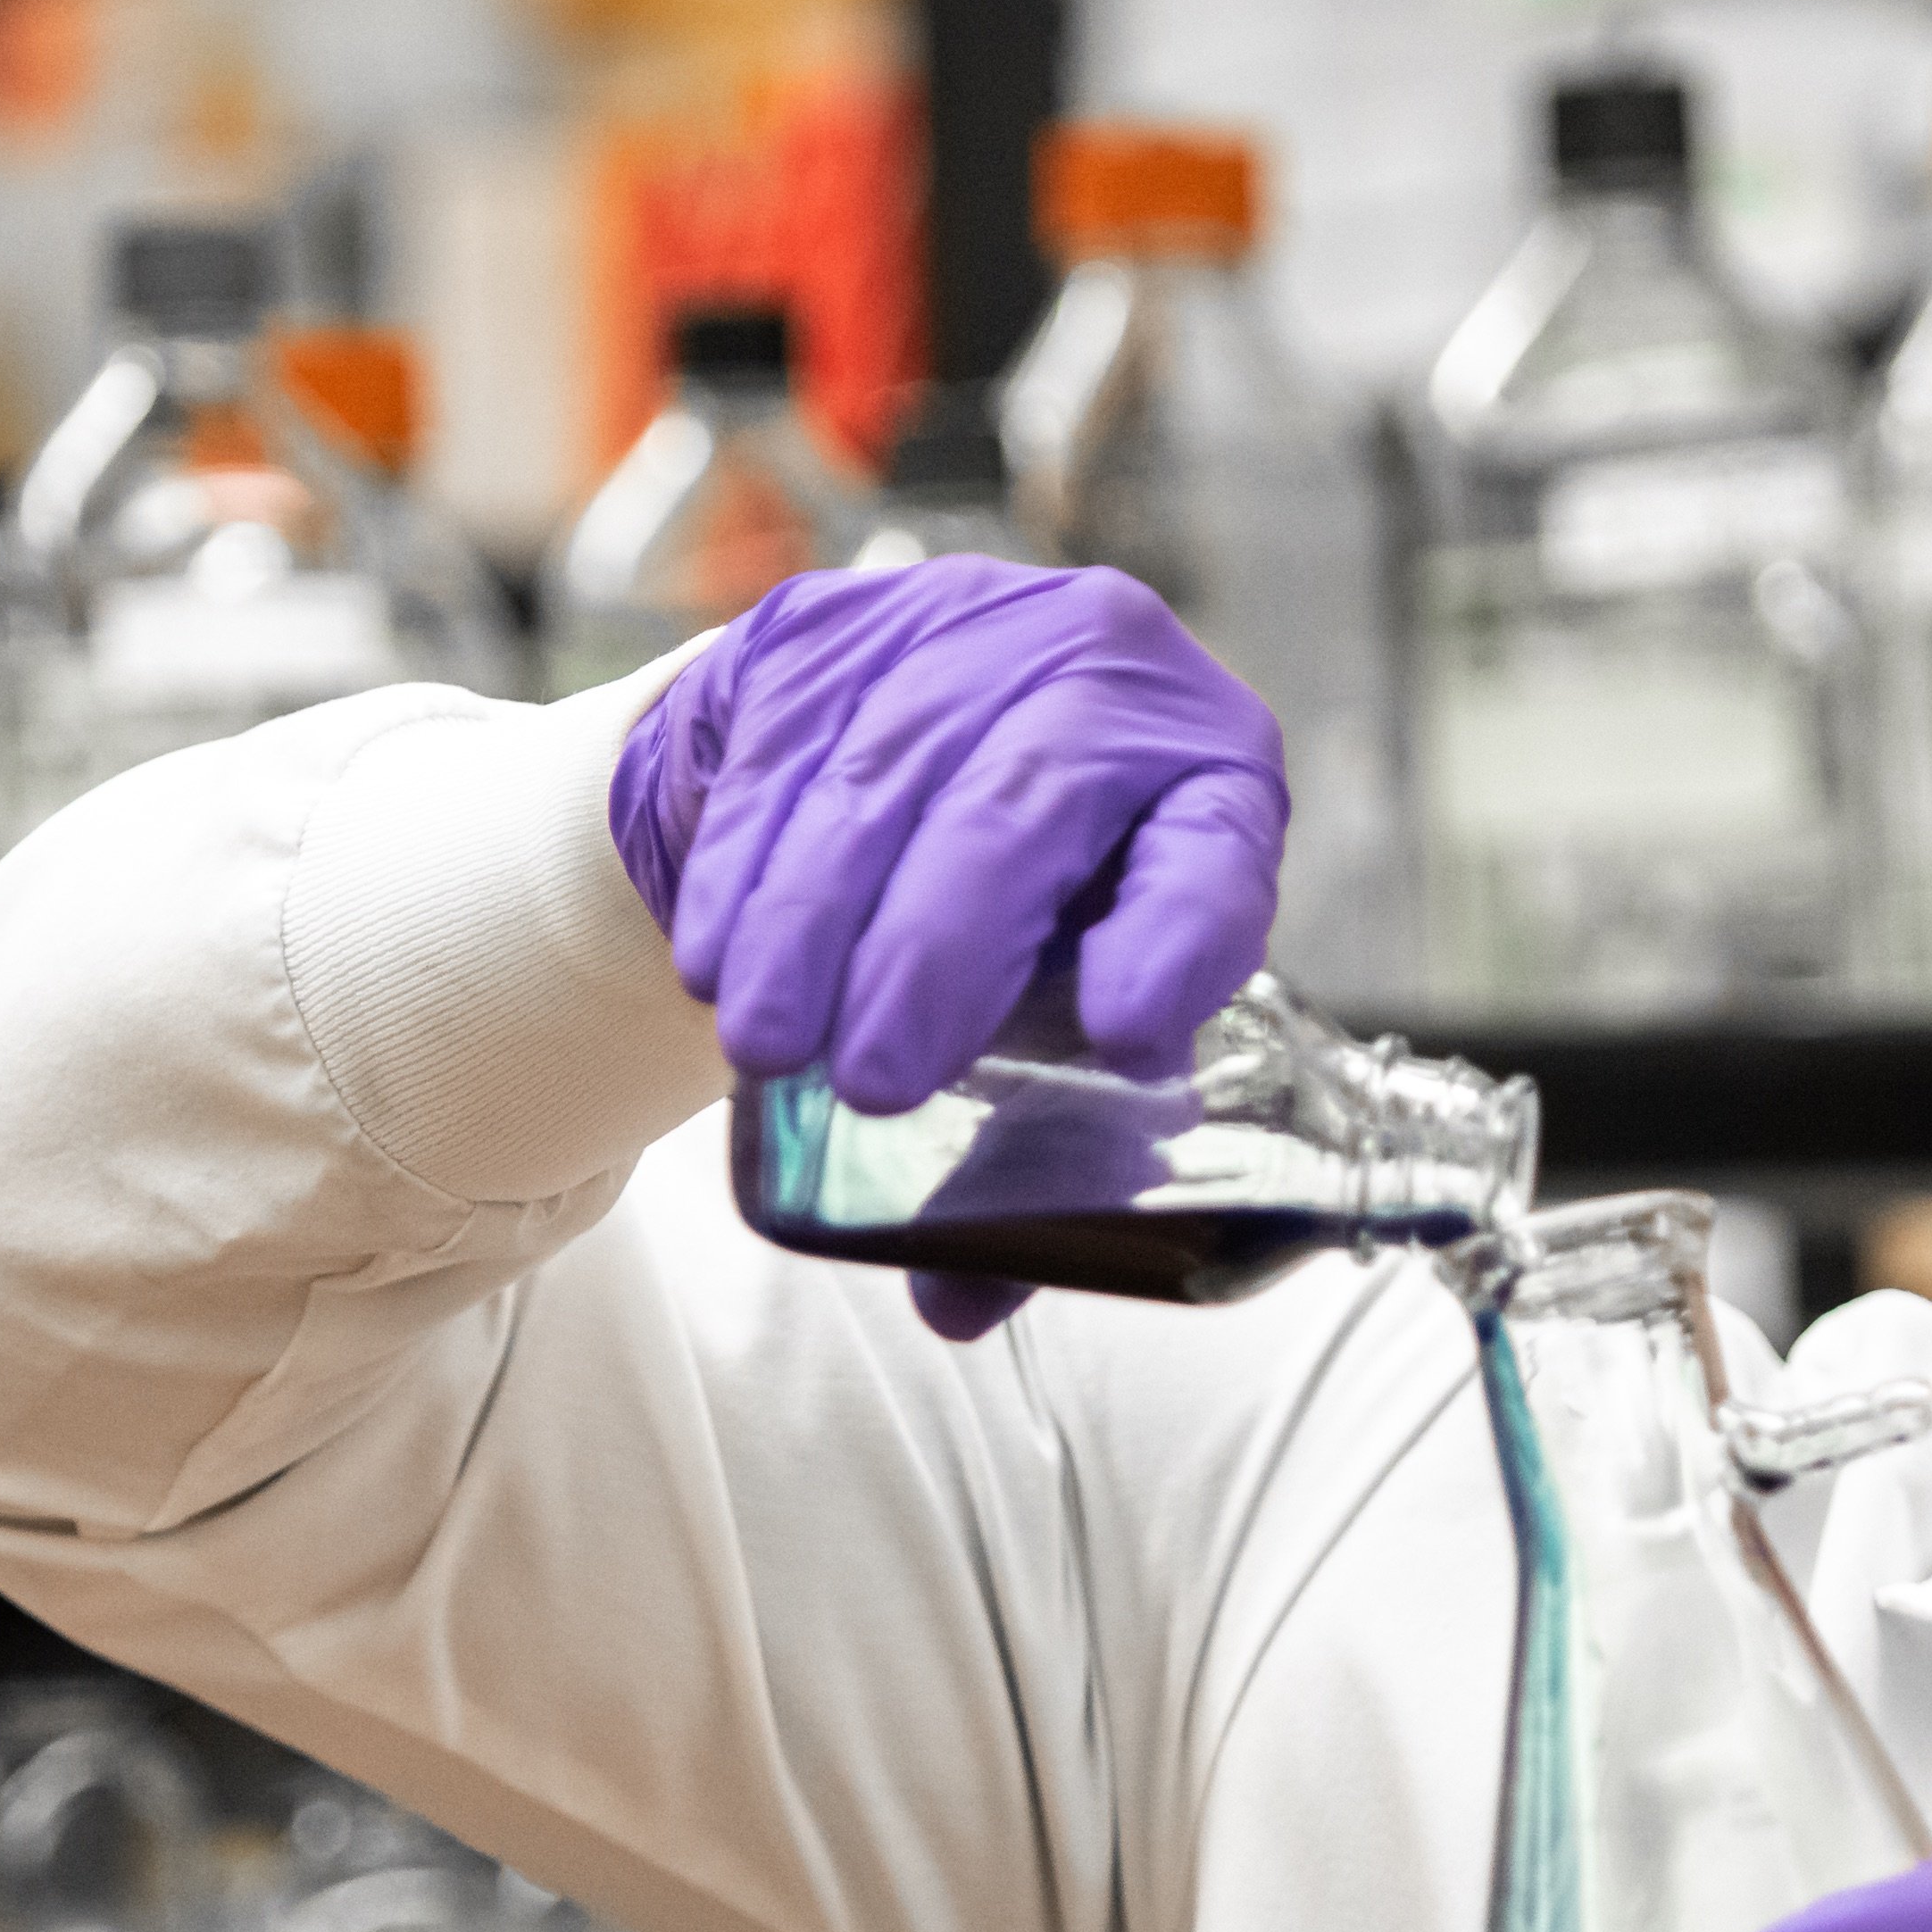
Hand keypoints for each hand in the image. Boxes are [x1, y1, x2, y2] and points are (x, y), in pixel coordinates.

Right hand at [608, 560, 1286, 1337]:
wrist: (893, 750)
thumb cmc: (1012, 914)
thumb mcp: (1060, 1010)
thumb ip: (1037, 1150)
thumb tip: (958, 1307)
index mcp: (1210, 778)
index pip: (1216, 849)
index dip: (1178, 936)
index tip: (1124, 1036)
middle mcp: (1108, 671)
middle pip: (1024, 807)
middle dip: (935, 953)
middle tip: (874, 1085)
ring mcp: (962, 626)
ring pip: (882, 775)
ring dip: (811, 925)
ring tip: (768, 1052)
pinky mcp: (830, 625)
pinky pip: (779, 748)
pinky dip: (741, 868)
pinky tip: (715, 958)